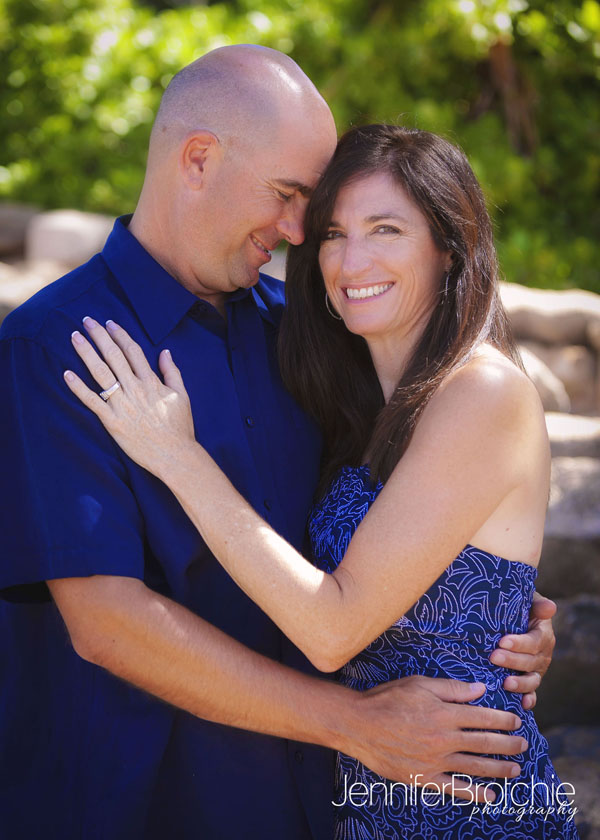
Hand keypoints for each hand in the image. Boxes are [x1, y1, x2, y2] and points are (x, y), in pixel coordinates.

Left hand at [64, 317, 195, 478]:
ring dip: (86, 353)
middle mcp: (135, 390)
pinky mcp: (112, 422)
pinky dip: (78, 388)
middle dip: (99, 336)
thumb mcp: (182, 396)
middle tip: (87, 321)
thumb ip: (172, 372)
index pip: (133, 351)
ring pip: (101, 373)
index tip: (109, 323)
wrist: (175, 455)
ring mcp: (123, 405)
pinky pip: (92, 401)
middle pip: (114, 356)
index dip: (120, 335)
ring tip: (75, 337)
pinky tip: (67, 374)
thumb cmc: (180, 427)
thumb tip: (165, 352)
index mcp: (152, 382)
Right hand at [343, 676, 524, 802]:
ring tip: (516, 769)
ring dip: (499, 768)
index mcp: (444, 713)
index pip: (483, 717)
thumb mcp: (419, 684)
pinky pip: (455, 789)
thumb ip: (452, 689)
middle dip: (508, 744)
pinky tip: (490, 795)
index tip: (516, 720)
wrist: (358, 724)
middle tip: (523, 744)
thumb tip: (480, 689)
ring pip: (475, 767)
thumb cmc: (387, 699)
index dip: (503, 719)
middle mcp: (444, 739)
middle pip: (485, 743)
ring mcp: (435, 761)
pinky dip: (475, 794)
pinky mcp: (424, 778)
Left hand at [490, 591, 556, 709]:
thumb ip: (538, 605)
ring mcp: (536, 670)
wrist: (513, 620)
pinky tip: (521, 704)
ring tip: (505, 683)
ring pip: (531, 680)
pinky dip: (528, 700)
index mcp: (543, 635)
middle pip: (530, 662)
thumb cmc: (517, 609)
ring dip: (520, 684)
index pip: (534, 641)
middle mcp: (542, 655)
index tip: (502, 641)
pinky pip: (531, 694)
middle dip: (512, 661)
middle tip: (493, 657)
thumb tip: (550, 608)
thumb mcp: (528, 602)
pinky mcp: (528, 681)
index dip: (520, 643)